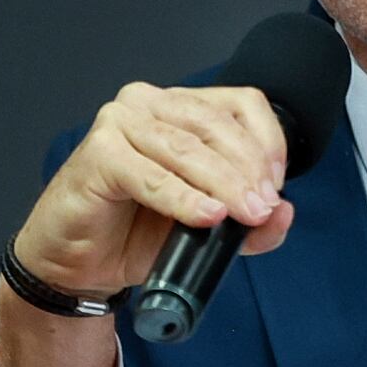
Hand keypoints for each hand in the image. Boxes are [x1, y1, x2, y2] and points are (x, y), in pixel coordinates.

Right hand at [12, 81, 296, 297]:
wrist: (81, 263)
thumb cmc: (137, 232)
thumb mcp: (209, 229)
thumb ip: (250, 223)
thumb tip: (284, 213)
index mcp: (182, 108)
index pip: (241, 105)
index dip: (268, 143)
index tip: (276, 186)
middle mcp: (151, 103)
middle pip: (217, 125)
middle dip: (248, 170)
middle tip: (263, 208)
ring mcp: (121, 122)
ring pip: (187, 148)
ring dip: (223, 183)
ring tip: (244, 215)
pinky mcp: (99, 152)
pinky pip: (151, 176)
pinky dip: (182, 198)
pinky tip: (206, 216)